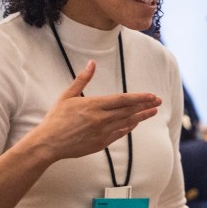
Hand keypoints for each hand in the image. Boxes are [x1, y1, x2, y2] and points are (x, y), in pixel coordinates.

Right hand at [28, 60, 161, 160]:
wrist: (48, 143)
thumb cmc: (56, 119)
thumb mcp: (67, 96)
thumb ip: (82, 79)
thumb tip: (92, 63)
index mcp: (93, 105)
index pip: (122, 100)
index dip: (139, 98)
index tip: (152, 95)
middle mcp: (101, 119)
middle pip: (128, 111)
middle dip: (145, 106)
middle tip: (158, 102)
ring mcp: (102, 133)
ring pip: (126, 123)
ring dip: (141, 117)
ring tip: (152, 112)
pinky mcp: (100, 143)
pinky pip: (119, 134)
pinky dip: (128, 128)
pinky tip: (135, 123)